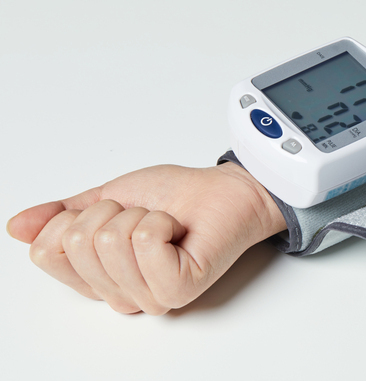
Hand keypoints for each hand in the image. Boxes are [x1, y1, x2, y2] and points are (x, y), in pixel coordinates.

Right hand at [6, 162, 285, 314]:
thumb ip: (61, 216)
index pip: (46, 252)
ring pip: (110, 240)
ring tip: (164, 222)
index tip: (111, 211)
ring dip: (139, 214)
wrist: (223, 190)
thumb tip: (17, 226)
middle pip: (76, 244)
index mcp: (96, 278)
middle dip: (111, 212)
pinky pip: (145, 242)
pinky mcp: (177, 289)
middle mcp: (119, 295)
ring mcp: (149, 297)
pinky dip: (160, 222)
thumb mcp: (105, 198)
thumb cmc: (174, 197)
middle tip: (143, 215)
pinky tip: (177, 230)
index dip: (74, 217)